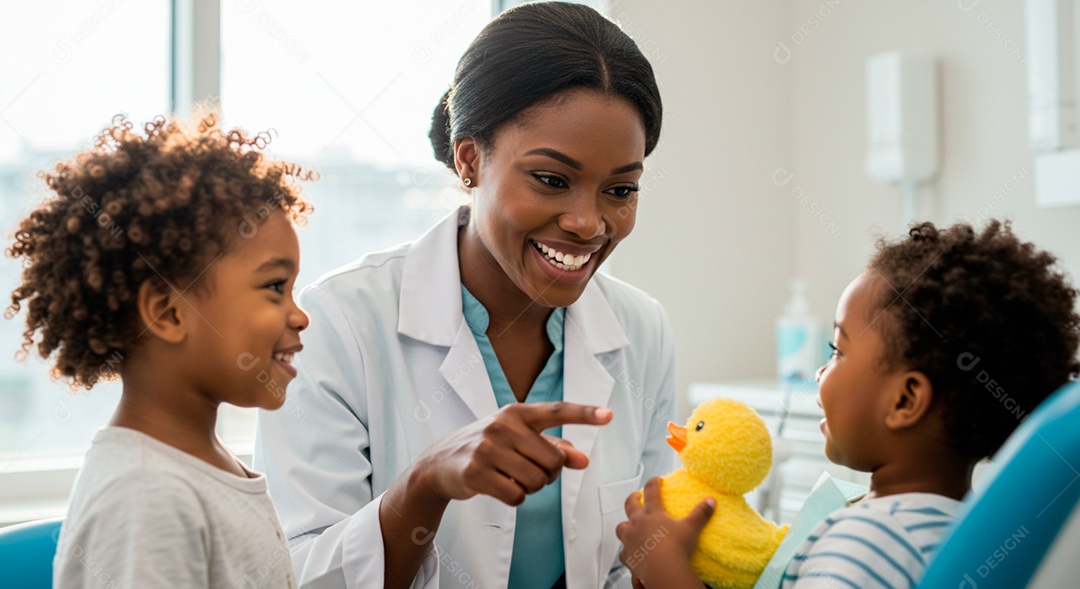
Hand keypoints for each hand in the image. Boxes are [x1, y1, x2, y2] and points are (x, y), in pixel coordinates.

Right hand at [415, 401, 612, 505]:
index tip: (609, 416)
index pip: (557, 411)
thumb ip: (554, 447)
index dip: (584, 414)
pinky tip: (501, 487)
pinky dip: (515, 498)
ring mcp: (488, 449)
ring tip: (513, 477)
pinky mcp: (476, 473)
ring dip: (532, 488)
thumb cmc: (489, 447)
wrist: (441, 462)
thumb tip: (583, 460)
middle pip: (553, 462)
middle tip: (530, 470)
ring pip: (537, 481)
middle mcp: (503, 425)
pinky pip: (517, 496)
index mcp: (517, 412)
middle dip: (549, 474)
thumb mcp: (519, 438)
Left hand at [616, 477, 714, 586]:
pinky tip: (631, 552)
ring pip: (622, 527)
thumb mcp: (691, 527)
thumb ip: (700, 513)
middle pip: (630, 504)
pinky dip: (627, 551)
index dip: (653, 482)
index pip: (651, 490)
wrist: (662, 569)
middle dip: (633, 498)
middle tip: (637, 496)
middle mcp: (637, 522)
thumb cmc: (675, 546)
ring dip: (625, 525)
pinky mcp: (627, 555)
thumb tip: (711, 501)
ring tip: (630, 526)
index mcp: (652, 512)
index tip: (656, 480)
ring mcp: (629, 538)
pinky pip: (623, 552)